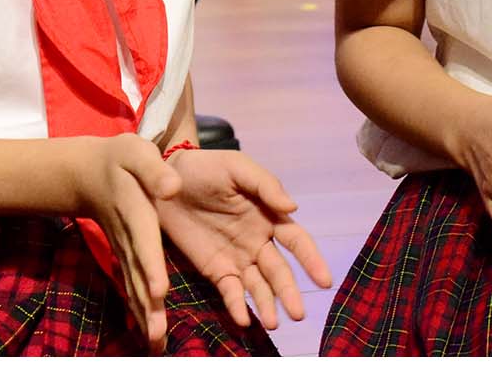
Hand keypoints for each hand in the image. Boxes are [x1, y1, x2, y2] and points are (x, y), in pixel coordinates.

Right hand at [70, 135, 181, 351]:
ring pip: (133, 286)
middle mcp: (128, 236)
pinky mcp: (124, 257)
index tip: (160, 289)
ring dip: (144, 315)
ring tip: (156, 343)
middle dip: (148, 305)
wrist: (87, 173)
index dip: (151, 265)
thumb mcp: (136, 152)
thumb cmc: (119, 159)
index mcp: (135, 210)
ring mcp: (123, 250)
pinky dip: (138, 310)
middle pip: (138, 274)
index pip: (144, 240)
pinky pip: (130, 286)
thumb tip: (173, 187)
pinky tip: (148, 333)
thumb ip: (154, 169)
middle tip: (158, 334)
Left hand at [155, 149, 332, 329]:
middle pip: (279, 271)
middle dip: (289, 292)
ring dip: (267, 305)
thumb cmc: (208, 168)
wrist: (166, 178)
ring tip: (273, 323)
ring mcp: (237, 258)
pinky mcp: (215, 269)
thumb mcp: (238, 168)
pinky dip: (238, 306)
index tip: (324, 281)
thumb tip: (293, 207)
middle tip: (298, 314)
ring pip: (258, 286)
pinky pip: (230, 290)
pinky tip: (243, 319)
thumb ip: (266, 185)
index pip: (297, 242)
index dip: (312, 260)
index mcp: (269, 216)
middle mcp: (258, 242)